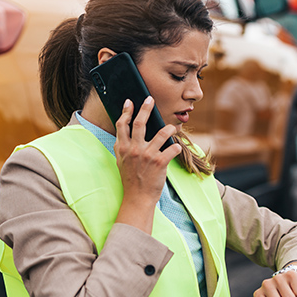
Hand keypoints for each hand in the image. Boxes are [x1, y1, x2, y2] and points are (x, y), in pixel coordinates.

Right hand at [114, 97, 180, 232]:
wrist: (137, 198)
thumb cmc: (130, 179)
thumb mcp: (120, 161)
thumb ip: (121, 147)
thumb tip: (121, 134)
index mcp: (123, 148)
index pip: (122, 125)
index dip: (126, 112)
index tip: (130, 102)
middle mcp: (134, 149)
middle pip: (139, 124)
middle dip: (145, 109)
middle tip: (150, 99)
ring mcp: (147, 156)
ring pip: (160, 134)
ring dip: (168, 128)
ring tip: (172, 126)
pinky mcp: (159, 163)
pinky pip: (171, 149)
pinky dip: (175, 146)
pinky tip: (176, 146)